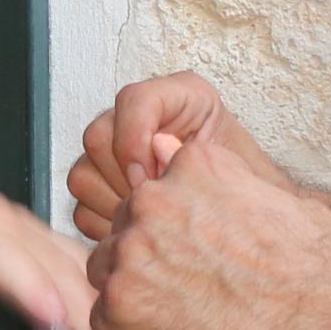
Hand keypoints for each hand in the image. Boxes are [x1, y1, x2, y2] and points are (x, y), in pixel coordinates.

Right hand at [67, 72, 291, 243]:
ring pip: (83, 176)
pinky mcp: (101, 189)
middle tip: (158, 204)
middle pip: (97, 137)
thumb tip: (153, 169)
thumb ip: (199, 158)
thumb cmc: (248, 194)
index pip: (132, 100)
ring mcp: (114, 153)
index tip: (156, 175)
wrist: (248, 222)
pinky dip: (107, 226)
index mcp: (178, 98)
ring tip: (154, 221)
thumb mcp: (241, 166)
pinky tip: (142, 231)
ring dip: (115, 205)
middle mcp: (140, 119)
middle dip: (125, 179)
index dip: (135, 140)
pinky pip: (82, 208)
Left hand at [85, 124, 330, 329]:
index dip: (171, 225)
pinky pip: (102, 318)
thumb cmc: (313, 269)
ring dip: (134, 291)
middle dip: (148, 256)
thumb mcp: (271, 195)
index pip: (154, 189)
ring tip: (182, 316)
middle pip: (125, 227)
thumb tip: (169, 147)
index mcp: (191, 166)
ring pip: (106, 270)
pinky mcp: (122, 305)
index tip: (195, 252)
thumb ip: (212, 174)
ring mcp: (131, 252)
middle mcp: (152, 200)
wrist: (322, 329)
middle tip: (190, 289)